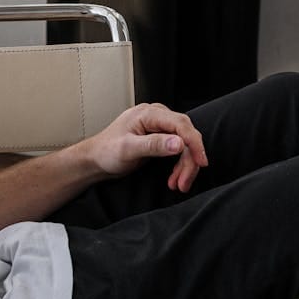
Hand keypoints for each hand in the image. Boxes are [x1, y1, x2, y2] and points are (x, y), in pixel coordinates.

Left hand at [85, 102, 207, 193]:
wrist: (97, 159)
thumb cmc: (107, 151)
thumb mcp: (128, 149)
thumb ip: (154, 145)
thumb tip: (179, 143)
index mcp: (148, 113)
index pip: (180, 124)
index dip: (194, 143)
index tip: (201, 162)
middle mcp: (156, 116)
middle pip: (185, 135)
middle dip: (189, 160)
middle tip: (183, 183)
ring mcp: (159, 126)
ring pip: (184, 144)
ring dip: (185, 166)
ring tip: (178, 185)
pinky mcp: (160, 137)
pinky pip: (178, 149)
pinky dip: (179, 165)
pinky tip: (174, 178)